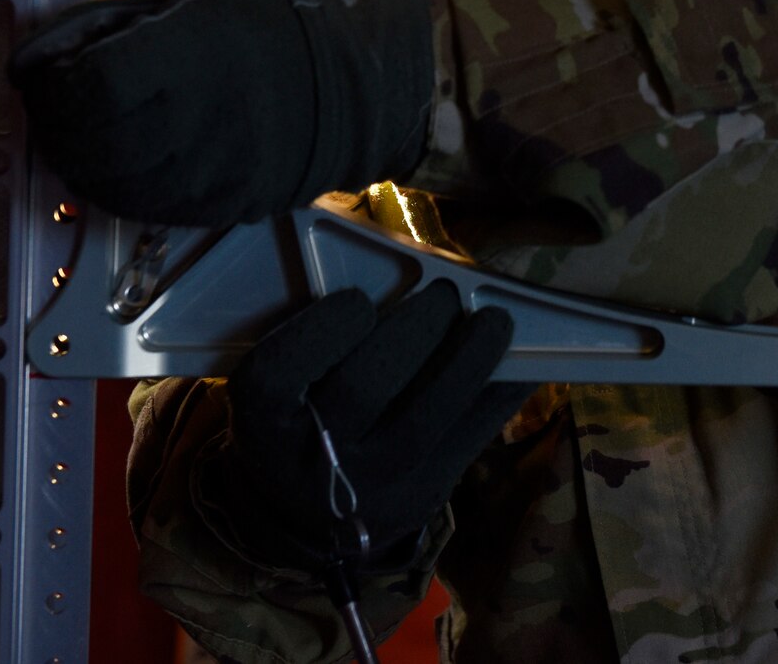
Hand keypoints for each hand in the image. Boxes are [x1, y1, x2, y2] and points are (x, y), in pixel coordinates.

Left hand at [9, 0, 432, 224]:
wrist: (360, 76)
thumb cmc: (274, 23)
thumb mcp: (191, 0)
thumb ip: (110, 27)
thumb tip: (34, 54)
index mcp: (192, 57)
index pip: (88, 87)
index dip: (52, 83)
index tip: (43, 72)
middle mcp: (201, 121)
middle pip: (91, 142)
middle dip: (55, 125)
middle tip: (52, 104)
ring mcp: (215, 172)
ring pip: (111, 186)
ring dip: (79, 163)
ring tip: (82, 133)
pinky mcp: (226, 206)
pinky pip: (148, 209)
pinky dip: (116, 188)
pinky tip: (116, 162)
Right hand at [199, 282, 530, 571]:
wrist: (300, 515)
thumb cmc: (294, 413)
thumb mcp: (278, 379)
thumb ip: (313, 331)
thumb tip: (388, 262)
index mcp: (259, 418)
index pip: (278, 372)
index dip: (323, 329)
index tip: (357, 298)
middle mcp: (308, 460)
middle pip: (363, 389)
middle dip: (413, 330)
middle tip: (442, 293)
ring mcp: (368, 489)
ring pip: (423, 419)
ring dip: (469, 359)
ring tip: (493, 320)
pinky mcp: (419, 501)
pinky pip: (467, 443)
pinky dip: (498, 396)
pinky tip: (517, 362)